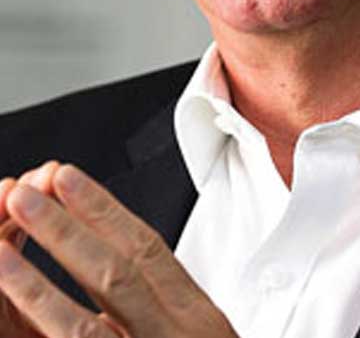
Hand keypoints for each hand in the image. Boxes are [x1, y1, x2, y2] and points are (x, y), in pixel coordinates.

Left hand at [0, 163, 239, 337]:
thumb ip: (167, 309)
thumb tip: (117, 265)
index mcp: (200, 322)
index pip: (149, 250)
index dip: (104, 211)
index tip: (68, 178)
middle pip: (117, 275)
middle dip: (66, 231)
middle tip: (26, 193)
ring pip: (86, 327)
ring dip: (36, 284)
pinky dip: (44, 331)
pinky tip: (13, 311)